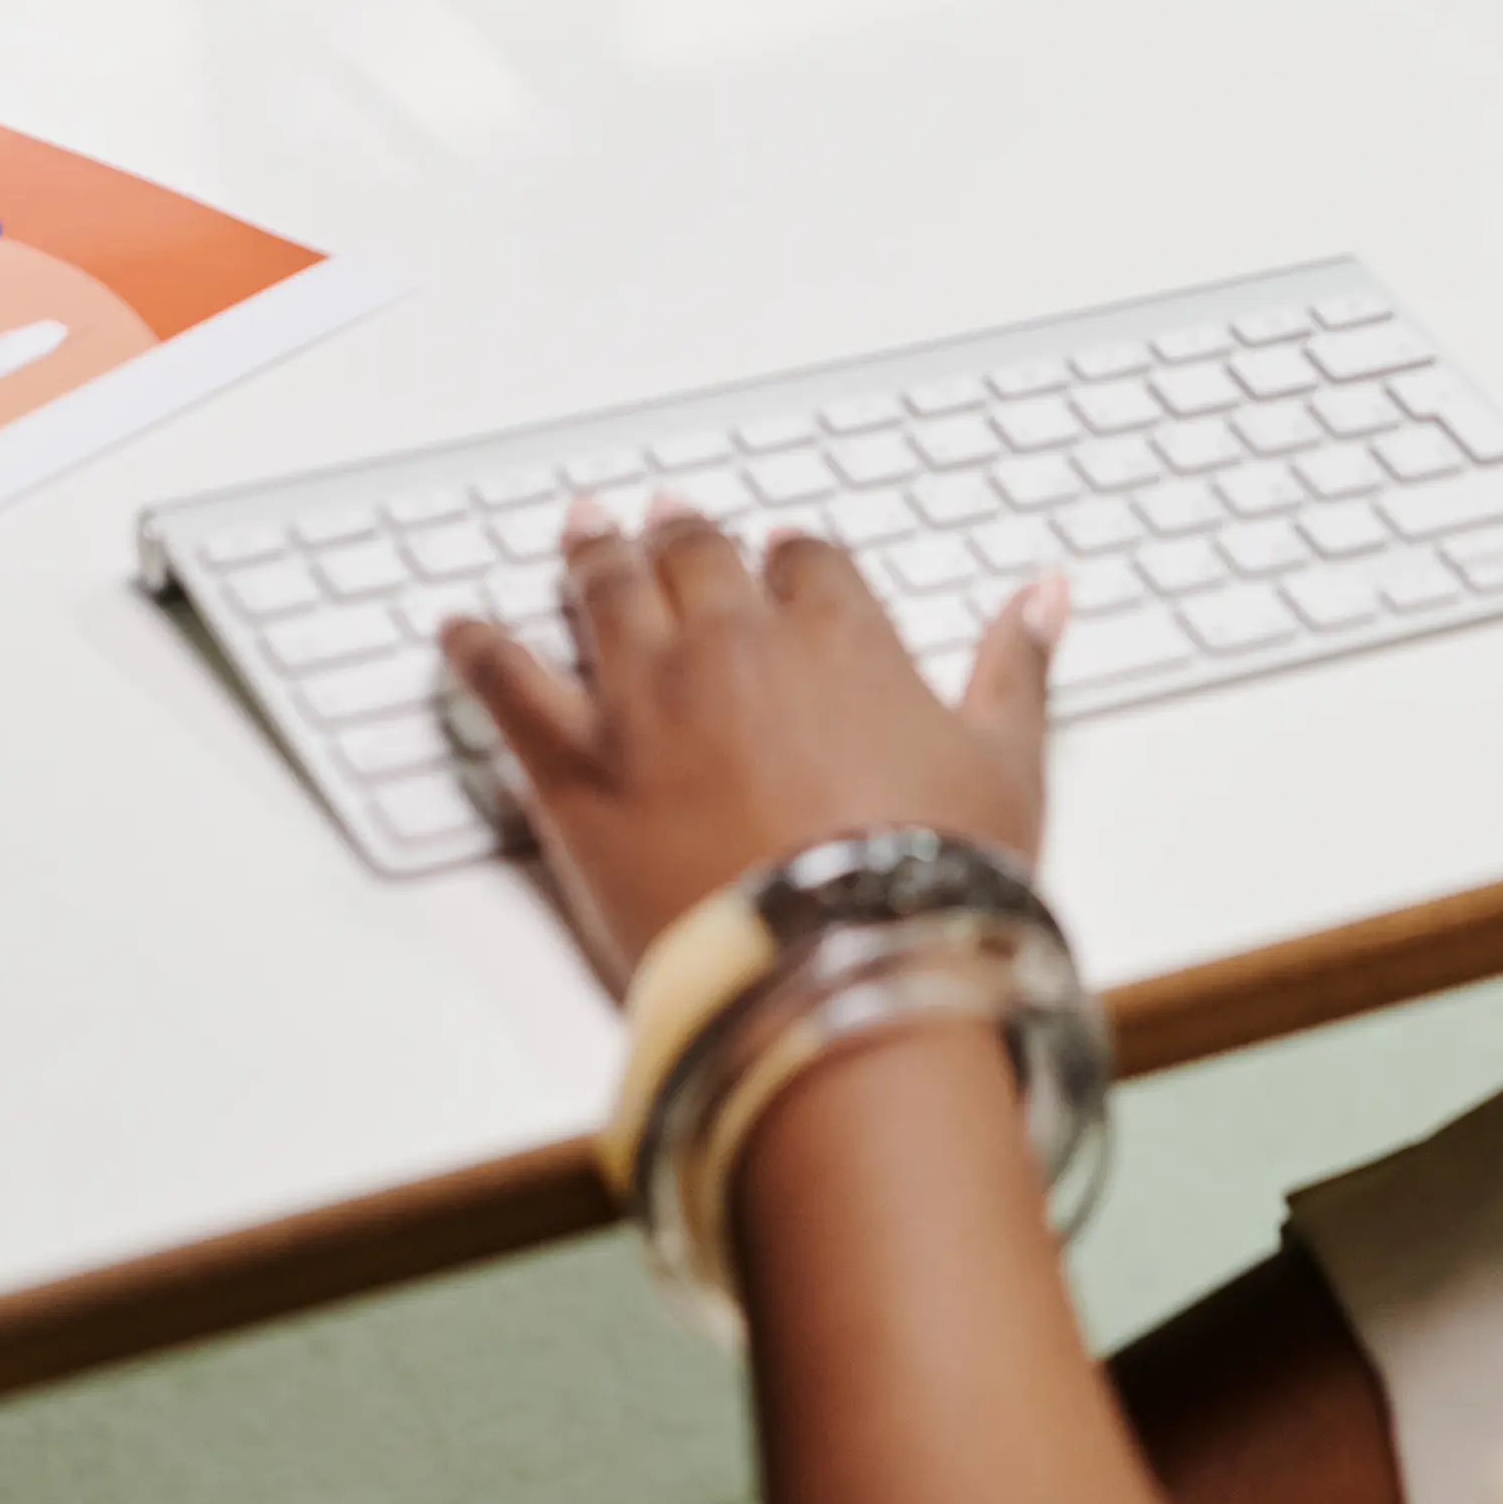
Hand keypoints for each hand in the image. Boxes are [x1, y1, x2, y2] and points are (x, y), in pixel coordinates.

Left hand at [442, 507, 1065, 989]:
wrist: (833, 983)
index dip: (790, 561)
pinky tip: (457, 630)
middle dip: (682, 535)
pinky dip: (476, 649)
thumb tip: (1045, 595)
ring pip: (603, 594)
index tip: (780, 563)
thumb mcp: (1008, 768)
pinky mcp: (572, 772)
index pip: (805, 561)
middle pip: (695, 558)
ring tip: (579, 532)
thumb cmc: (928, 887)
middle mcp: (732, 644)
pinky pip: (505, 685)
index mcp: (837, 633)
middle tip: (665, 520)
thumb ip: (1017, 668)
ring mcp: (644, 701)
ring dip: (589, 556)